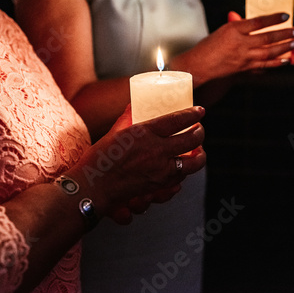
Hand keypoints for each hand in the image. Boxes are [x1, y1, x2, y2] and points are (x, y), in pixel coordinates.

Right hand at [71, 105, 205, 220]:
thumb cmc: (99, 159)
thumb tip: (134, 105)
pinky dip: (185, 172)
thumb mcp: (114, 132)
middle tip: (198, 129)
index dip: (193, 114)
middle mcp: (157, 151)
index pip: (179, 120)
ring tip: (198, 151)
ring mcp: (161, 170)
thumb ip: (128, 117)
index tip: (200, 111)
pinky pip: (181, 179)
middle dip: (200, 133)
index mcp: (145, 133)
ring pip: (194, 163)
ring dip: (199, 155)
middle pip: (192, 139)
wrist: (93, 188)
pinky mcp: (159, 186)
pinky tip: (182, 168)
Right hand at [171, 12, 293, 85]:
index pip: (258, 22)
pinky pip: (263, 66)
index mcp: (234, 30)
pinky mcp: (243, 70)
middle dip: (285, 34)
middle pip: (267, 38)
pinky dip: (275, 63)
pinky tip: (285, 60)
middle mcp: (240, 44)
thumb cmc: (209, 47)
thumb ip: (240, 25)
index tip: (286, 15)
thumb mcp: (223, 31)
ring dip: (284, 48)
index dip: (274, 18)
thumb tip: (256, 22)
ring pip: (268, 53)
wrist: (198, 66)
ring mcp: (243, 59)